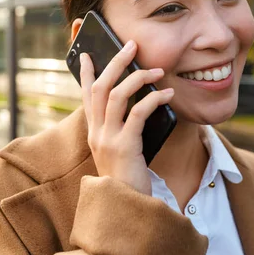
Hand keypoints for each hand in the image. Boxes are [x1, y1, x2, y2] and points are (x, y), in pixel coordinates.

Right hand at [79, 40, 174, 195]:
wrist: (124, 209)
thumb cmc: (127, 179)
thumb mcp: (119, 151)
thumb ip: (122, 129)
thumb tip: (140, 104)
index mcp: (93, 132)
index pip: (86, 95)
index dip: (86, 72)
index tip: (86, 53)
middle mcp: (96, 132)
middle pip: (100, 87)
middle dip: (115, 62)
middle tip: (130, 45)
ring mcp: (107, 138)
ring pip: (116, 94)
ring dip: (138, 76)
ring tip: (157, 69)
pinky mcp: (124, 146)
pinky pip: (138, 112)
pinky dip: (154, 98)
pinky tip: (167, 93)